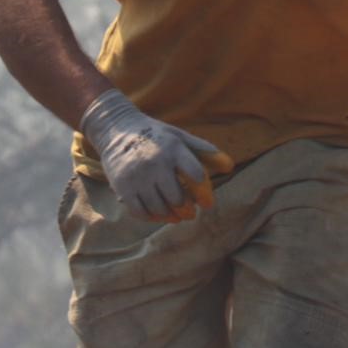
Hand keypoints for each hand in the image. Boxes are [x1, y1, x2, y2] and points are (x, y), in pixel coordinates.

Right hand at [79, 89, 232, 222]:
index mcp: (173, 148)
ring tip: (177, 215)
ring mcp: (138, 176)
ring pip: (159, 208)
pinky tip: (159, 215)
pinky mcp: (123, 187)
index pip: (195, 175)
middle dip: (188, 209)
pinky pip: (141, 212)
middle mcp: (156, 162)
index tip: (207, 203)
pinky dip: (152, 217)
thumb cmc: (155, 135)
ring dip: (171, 216)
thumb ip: (204, 151)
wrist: (116, 129)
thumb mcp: (180, 136)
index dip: (204, 193)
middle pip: (177, 198)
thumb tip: (230, 166)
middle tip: (191, 212)